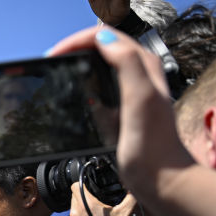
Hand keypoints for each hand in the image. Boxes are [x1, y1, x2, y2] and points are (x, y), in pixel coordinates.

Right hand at [46, 26, 192, 204]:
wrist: (161, 178)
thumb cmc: (153, 143)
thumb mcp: (141, 97)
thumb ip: (127, 63)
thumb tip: (103, 39)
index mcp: (143, 65)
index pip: (106, 36)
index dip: (77, 40)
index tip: (55, 55)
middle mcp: (139, 74)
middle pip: (102, 47)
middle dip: (75, 48)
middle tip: (53, 61)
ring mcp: (131, 92)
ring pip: (100, 65)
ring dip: (78, 64)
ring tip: (59, 74)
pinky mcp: (123, 110)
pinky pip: (100, 87)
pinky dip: (84, 86)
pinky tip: (75, 98)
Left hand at [67, 183, 137, 215]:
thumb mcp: (126, 215)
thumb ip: (131, 197)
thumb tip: (135, 187)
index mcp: (86, 204)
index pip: (76, 184)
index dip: (84, 183)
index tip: (92, 187)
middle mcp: (74, 213)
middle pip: (75, 197)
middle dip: (86, 198)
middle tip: (100, 204)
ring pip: (75, 210)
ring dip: (84, 211)